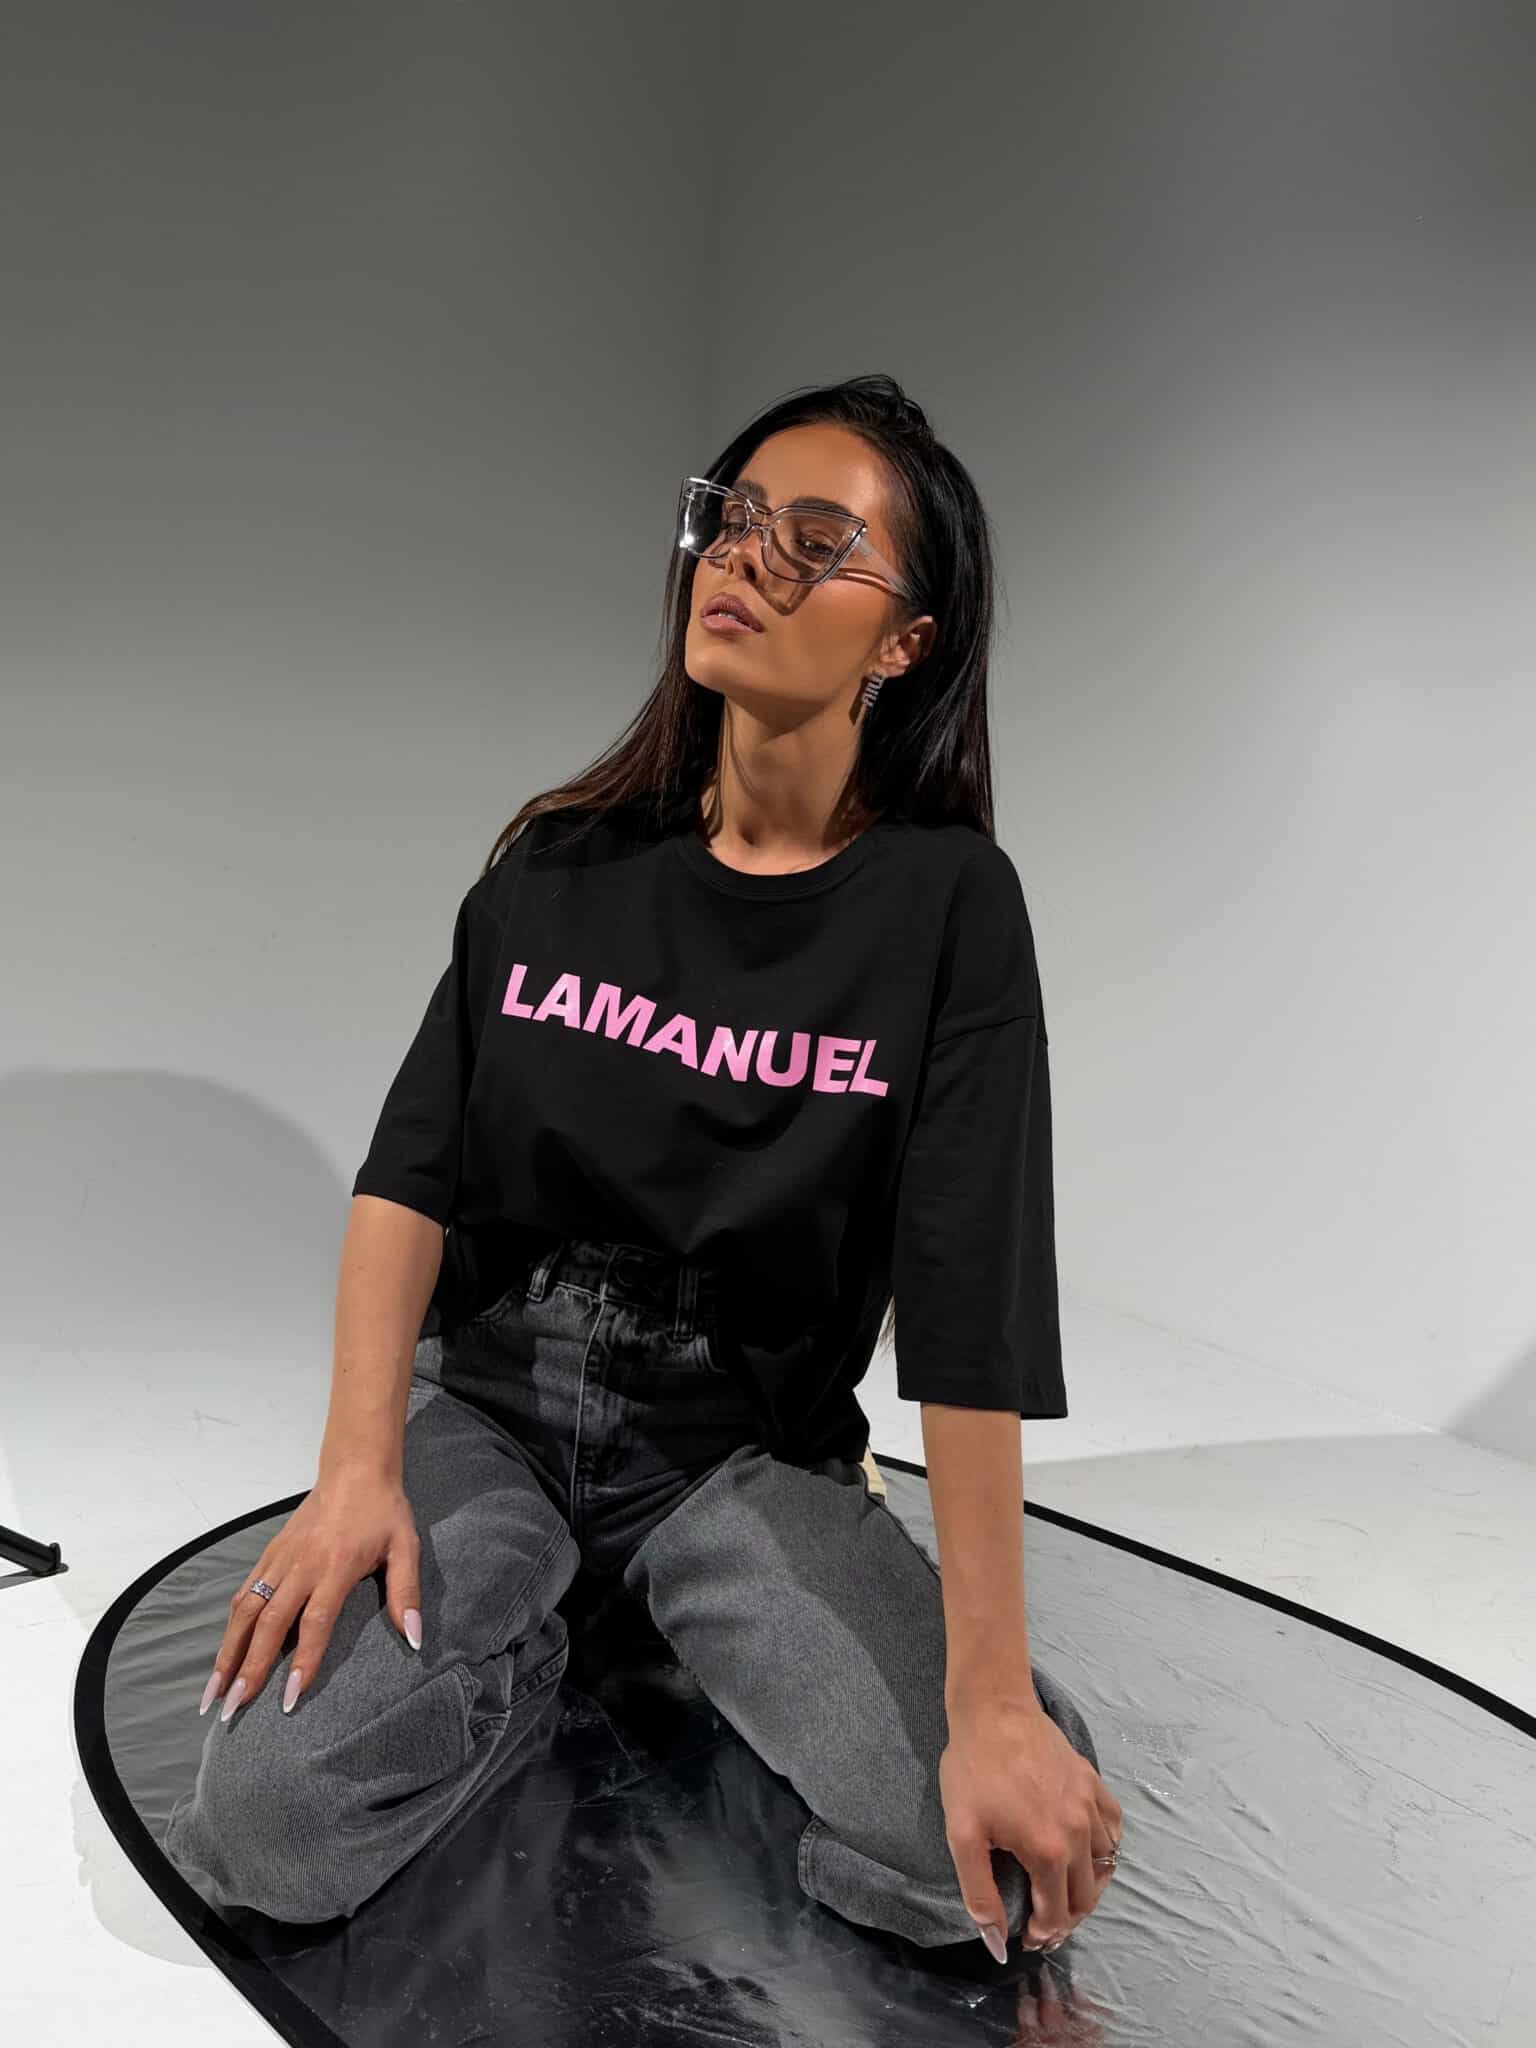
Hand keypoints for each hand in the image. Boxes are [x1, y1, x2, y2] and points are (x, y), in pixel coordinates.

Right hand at [198, 1469, 422, 1722]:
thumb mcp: (406, 1546)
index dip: (302, 1662)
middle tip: (230, 1711)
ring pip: (246, 1611)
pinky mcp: (270, 1553)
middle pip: (268, 1624)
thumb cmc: (384, 1511)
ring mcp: (280, 1558)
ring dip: (227, 1653)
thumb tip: (414, 1637)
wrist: (355, 1468)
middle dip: (248, 1670)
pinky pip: (245, 1593)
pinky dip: (231, 1626)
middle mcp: (301, 1565)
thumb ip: (406, 1593)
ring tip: (213, 1692)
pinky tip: (224, 1653)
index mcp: (336, 1566)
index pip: (314, 1622)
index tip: (288, 1699)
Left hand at [940, 1693, 1122, 1956]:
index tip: (1027, 1937)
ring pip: (1105, 1864)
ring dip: (1088, 1886)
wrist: (993, 1709)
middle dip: (1066, 1917)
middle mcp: (1080, 1833)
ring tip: (1062, 1890)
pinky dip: (1106, 1846)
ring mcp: (1091, 1804)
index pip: (1057, 1914)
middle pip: (1086, 1896)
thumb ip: (981, 1895)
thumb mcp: (963, 1836)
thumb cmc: (973, 1771)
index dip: (1043, 1933)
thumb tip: (997, 1943)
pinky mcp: (1093, 1781)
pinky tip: (1086, 1848)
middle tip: (1043, 1921)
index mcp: (1049, 1852)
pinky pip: (1113, 1826)